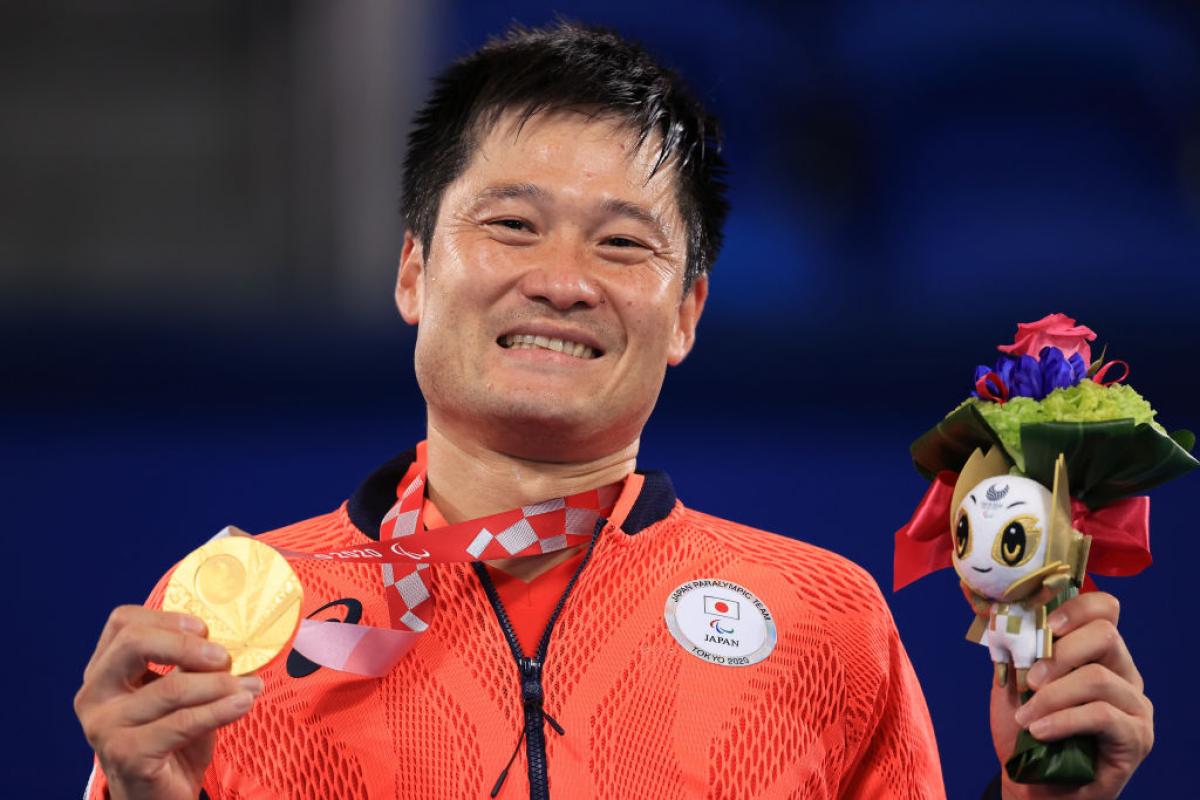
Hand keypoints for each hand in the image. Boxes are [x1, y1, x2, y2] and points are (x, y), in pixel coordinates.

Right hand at [74, 605, 261, 799]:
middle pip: (134, 643)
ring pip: (170, 688)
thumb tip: (233, 642)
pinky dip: (219, 710)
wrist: (159, 798)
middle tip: (224, 656)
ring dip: (219, 684)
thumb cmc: (171, 740)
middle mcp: (95, 695)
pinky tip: (242, 704)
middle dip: (187, 645)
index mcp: (103, 672)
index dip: (167, 618)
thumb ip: (192, 666)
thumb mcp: (180, 695)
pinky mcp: (126, 754)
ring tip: (248, 687)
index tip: (205, 630)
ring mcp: (105, 726)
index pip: (123, 622)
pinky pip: (181, 723)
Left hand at [988, 592, 1152, 798]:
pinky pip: (1102, 715)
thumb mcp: (1012, 680)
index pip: (1105, 609)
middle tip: (1030, 680)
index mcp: (1097, 652)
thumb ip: (1012, 645)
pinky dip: (1063, 720)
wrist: (1033, 784)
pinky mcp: (1136, 736)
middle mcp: (1123, 672)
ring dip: (1052, 696)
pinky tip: (1040, 731)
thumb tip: (991, 606)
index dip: (1075, 607)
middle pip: (1104, 634)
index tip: (1045, 625)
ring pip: (1099, 677)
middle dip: (1059, 653)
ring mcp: (1134, 704)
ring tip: (1026, 717)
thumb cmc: (1025, 729)